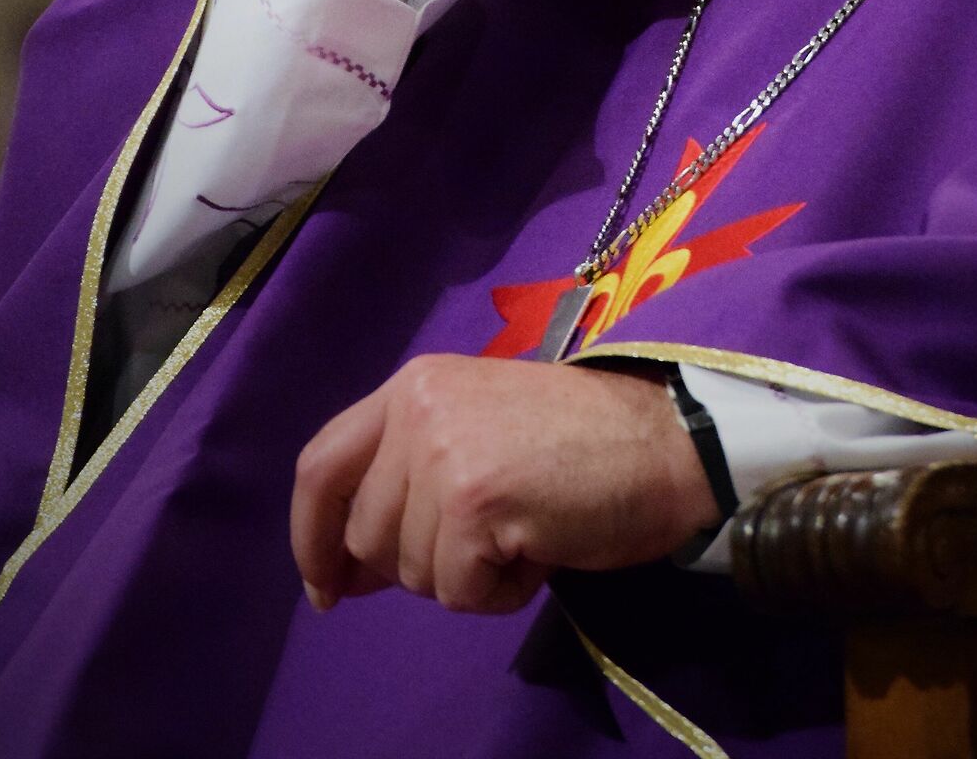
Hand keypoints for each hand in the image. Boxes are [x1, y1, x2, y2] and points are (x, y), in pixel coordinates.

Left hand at [290, 354, 721, 616]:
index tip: (327, 588)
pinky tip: (540, 547)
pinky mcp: (473, 500)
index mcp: (412, 384)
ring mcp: (441, 451)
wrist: (665, 440)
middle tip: (487, 541)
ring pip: (409, 571)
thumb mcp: (476, 432)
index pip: (321, 465)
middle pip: (365, 534)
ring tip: (523, 530)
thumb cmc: (578, 443)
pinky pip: (458, 592)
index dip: (312, 536)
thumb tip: (343, 571)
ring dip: (466, 576)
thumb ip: (407, 479)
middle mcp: (415, 406)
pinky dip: (500, 592)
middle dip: (416, 564)